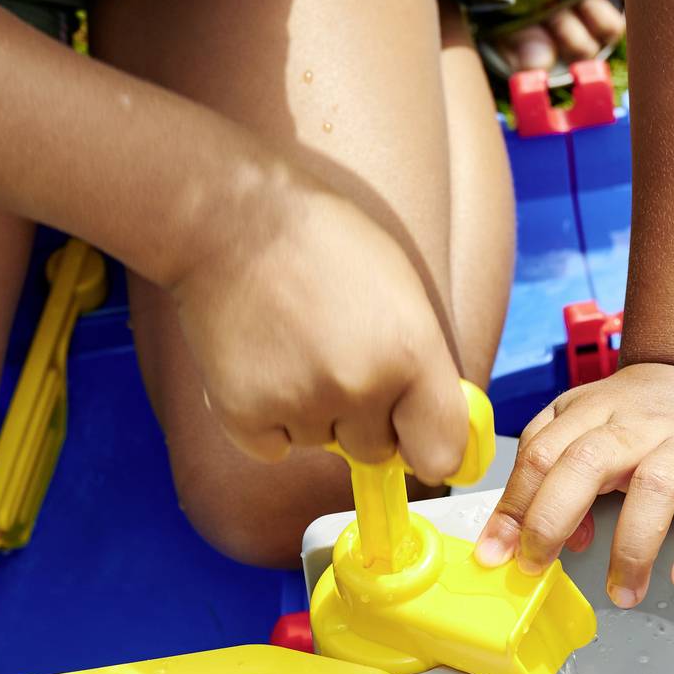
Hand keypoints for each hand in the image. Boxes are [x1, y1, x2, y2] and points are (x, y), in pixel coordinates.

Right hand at [164, 183, 469, 477]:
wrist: (231, 218)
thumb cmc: (321, 241)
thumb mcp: (401, 289)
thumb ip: (423, 364)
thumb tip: (431, 429)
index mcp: (410, 352)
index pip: (442, 454)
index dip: (428, 448)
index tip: (415, 439)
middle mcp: (360, 387)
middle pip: (376, 452)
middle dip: (362, 420)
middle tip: (334, 358)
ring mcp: (300, 404)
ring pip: (319, 443)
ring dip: (309, 412)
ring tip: (290, 345)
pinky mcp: (244, 415)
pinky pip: (270, 446)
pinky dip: (263, 417)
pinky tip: (258, 364)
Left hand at [473, 361, 673, 604]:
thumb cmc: (637, 417)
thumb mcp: (583, 422)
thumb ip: (554, 467)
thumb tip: (559, 536)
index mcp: (594, 413)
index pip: (542, 454)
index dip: (514, 507)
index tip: (497, 553)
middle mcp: (641, 425)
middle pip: (587, 463)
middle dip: (552, 521)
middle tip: (537, 568)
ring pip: (655, 487)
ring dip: (631, 549)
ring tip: (622, 593)